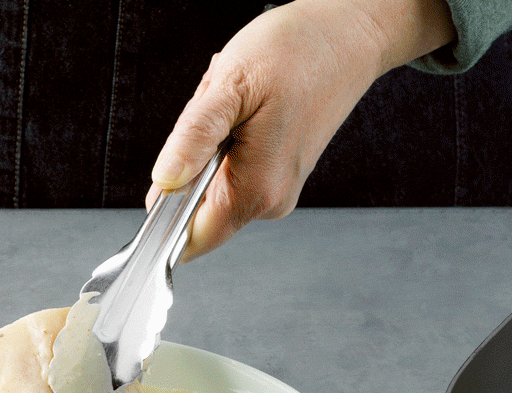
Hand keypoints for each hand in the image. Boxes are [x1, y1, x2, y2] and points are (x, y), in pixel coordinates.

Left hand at [149, 0, 455, 259]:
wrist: (348, 32)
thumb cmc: (297, 51)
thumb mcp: (229, 88)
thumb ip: (192, 141)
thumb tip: (164, 183)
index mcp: (256, 191)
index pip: (189, 240)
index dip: (164, 216)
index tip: (170, 170)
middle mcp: (270, 201)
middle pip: (195, 206)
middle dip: (189, 161)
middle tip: (216, 113)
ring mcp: (277, 189)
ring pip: (211, 183)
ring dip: (208, 145)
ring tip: (238, 104)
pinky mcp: (279, 174)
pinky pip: (231, 168)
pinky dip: (227, 138)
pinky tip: (249, 108)